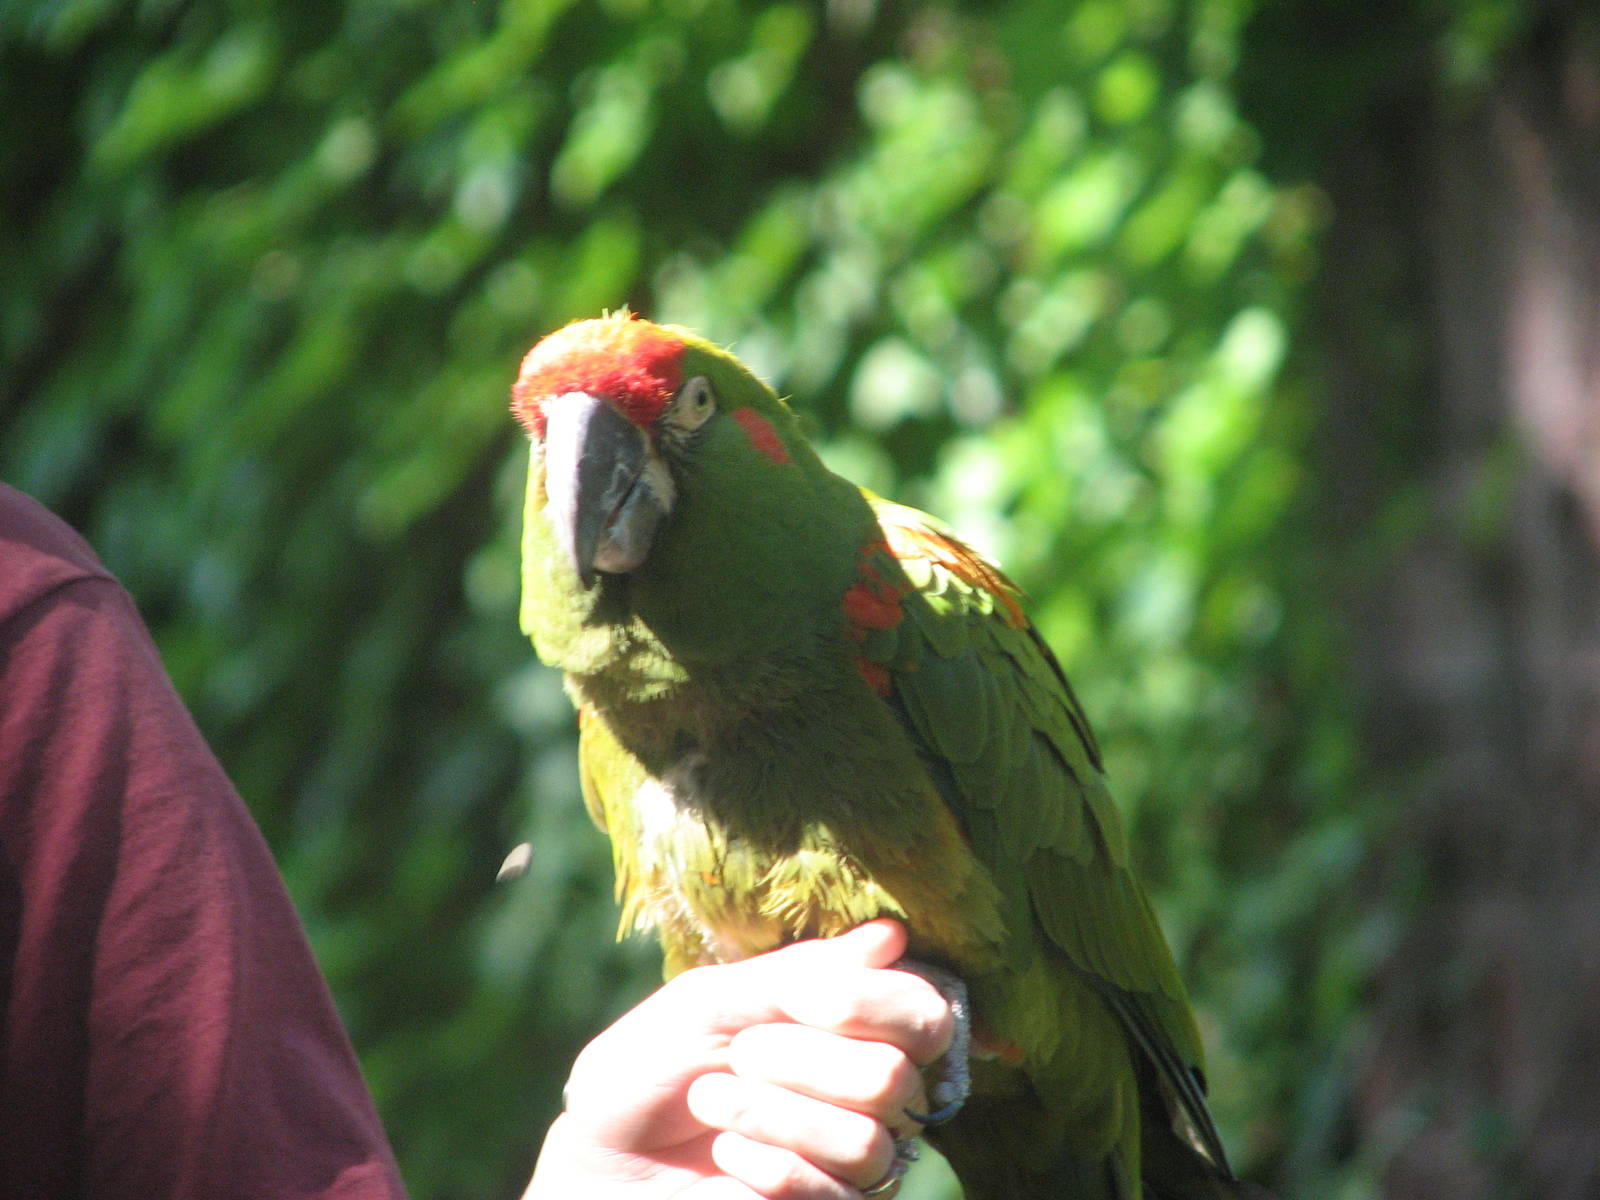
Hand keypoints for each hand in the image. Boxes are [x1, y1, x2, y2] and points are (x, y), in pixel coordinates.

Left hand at [523, 920, 954, 1198]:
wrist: (602, 1158)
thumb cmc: (654, 1066)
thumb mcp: (712, 1000)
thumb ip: (798, 973)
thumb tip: (892, 936)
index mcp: (853, 1024)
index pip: (926, 1009)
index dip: (874, 1001)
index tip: (801, 997)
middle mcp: (871, 1092)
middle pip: (895, 1074)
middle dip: (802, 1058)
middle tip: (740, 1052)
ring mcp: (856, 1160)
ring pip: (868, 1138)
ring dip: (774, 1112)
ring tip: (712, 1100)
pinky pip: (835, 1192)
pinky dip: (769, 1163)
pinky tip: (727, 1152)